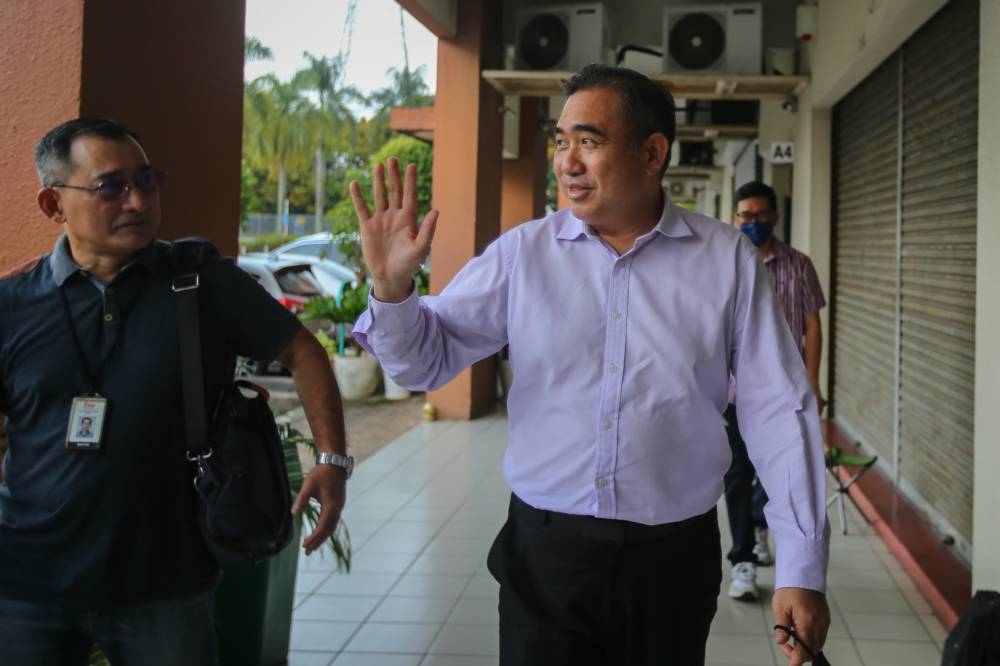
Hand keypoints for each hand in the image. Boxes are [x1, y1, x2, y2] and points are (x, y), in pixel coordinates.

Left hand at [291, 464, 345, 554]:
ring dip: (322, 538)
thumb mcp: (308, 485)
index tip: (304, 545)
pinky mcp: (338, 505)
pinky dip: (326, 530)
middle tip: (307, 552)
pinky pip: (333, 522)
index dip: (314, 537)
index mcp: (331, 505)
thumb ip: (301, 499)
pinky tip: (319, 534)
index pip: (322, 526)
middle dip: (318, 541)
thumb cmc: (321, 474)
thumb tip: (293, 513)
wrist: (335, 464)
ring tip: (312, 547)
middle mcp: (337, 508)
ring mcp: (339, 507)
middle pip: (328, 530)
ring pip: (332, 527)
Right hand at [349, 157, 437, 302]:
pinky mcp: (367, 227)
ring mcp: (381, 220)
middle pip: (394, 192)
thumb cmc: (409, 265)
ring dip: (379, 181)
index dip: (410, 181)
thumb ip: (428, 230)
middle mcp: (395, 216)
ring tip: (378, 165)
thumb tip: (436, 211)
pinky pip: (362, 208)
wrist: (390, 277)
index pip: (410, 196)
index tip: (411, 166)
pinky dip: (358, 197)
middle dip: (394, 176)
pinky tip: (355, 184)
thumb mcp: (421, 248)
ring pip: (379, 196)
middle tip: (392, 159)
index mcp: (409, 220)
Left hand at [772, 587, 829, 665]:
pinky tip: (800, 633)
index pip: (803, 649)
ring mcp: (824, 623)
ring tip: (790, 637)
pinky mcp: (826, 620)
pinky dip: (811, 640)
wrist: (804, 575)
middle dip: (798, 653)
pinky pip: (820, 637)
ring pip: (817, 645)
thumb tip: (781, 641)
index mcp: (806, 622)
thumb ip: (781, 626)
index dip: (796, 659)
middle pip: (812, 650)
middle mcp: (819, 624)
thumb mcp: (780, 607)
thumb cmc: (791, 589)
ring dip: (805, 647)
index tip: (791, 665)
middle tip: (785, 644)